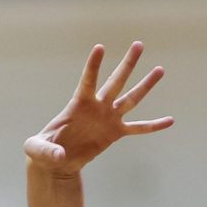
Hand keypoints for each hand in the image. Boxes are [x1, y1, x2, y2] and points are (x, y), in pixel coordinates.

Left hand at [24, 42, 172, 176]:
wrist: (55, 162)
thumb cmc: (42, 151)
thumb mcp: (37, 149)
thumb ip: (46, 150)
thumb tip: (59, 156)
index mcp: (77, 105)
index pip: (87, 82)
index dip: (93, 66)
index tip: (100, 47)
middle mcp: (97, 107)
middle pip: (115, 82)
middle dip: (127, 64)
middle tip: (138, 44)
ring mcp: (108, 118)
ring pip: (131, 99)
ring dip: (145, 85)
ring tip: (160, 69)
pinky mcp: (114, 133)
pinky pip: (137, 128)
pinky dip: (153, 126)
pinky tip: (170, 121)